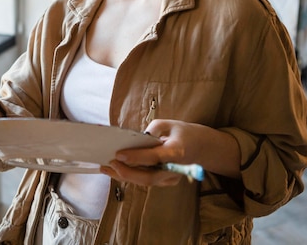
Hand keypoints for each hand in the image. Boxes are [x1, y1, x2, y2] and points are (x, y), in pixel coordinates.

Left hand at [100, 119, 239, 184]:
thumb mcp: (168, 124)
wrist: (201, 147)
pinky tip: (115, 170)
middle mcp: (174, 169)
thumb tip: (133, 140)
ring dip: (124, 176)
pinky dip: (130, 176)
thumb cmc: (183, 132)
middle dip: (126, 172)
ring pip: (145, 181)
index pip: (154, 157)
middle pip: (148, 177)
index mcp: (177, 152)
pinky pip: (146, 180)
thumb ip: (151, 131)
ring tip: (105, 168)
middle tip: (108, 163)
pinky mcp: (165, 181)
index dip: (135, 157)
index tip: (118, 154)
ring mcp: (171, 178)